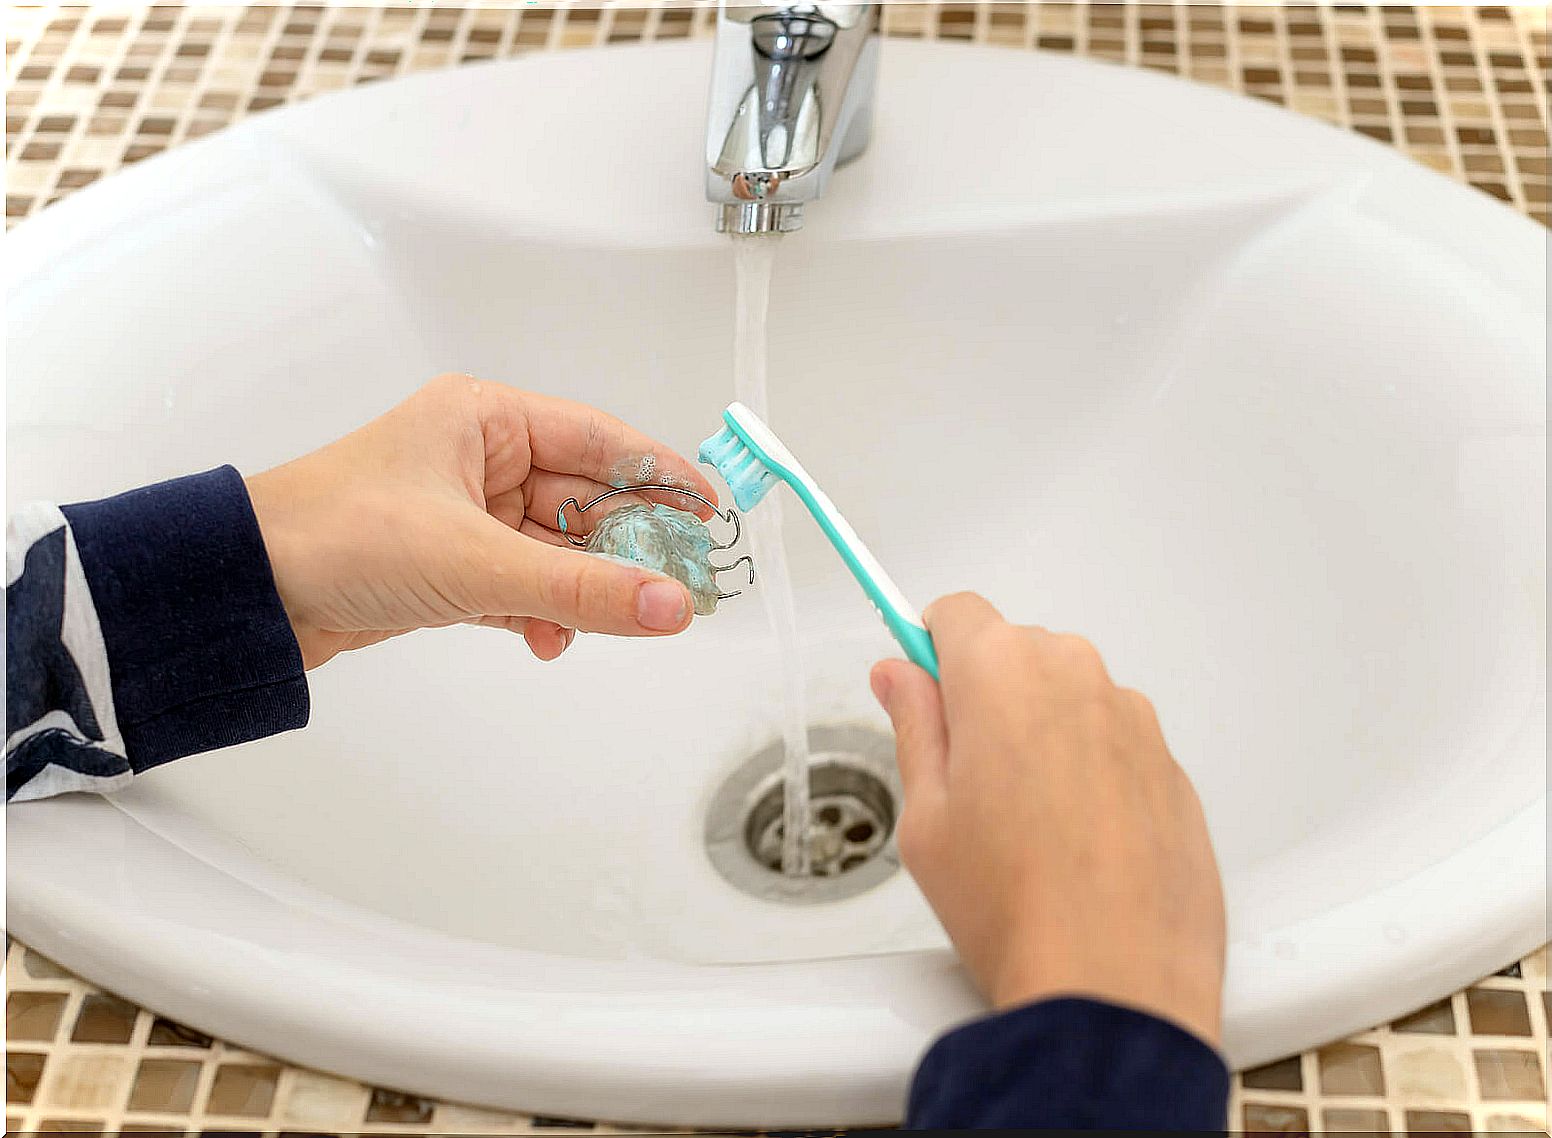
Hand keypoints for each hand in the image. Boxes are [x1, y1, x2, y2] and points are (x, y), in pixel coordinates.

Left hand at [245, 374, 718, 668]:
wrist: (245, 595)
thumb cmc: (338, 537)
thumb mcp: (477, 562)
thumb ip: (583, 591)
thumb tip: (674, 606)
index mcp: (485, 419)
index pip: (601, 442)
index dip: (661, 477)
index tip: (711, 515)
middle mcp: (479, 458)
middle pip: (585, 501)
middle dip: (627, 550)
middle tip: (678, 591)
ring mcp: (465, 515)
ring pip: (556, 552)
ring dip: (581, 592)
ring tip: (610, 625)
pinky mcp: (449, 565)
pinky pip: (522, 586)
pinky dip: (541, 614)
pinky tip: (548, 641)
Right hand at [869, 593, 1225, 1046]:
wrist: (1115, 986)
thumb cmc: (1016, 908)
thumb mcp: (926, 817)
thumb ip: (914, 725)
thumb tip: (899, 676)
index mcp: (1003, 672)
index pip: (955, 611)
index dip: (928, 648)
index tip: (919, 686)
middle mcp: (1077, 677)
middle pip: (1015, 652)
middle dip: (984, 696)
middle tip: (962, 780)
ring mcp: (1134, 720)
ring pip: (1067, 697)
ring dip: (1040, 733)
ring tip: (1021, 826)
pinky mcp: (1172, 765)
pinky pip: (1113, 742)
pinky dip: (1089, 772)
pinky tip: (1072, 843)